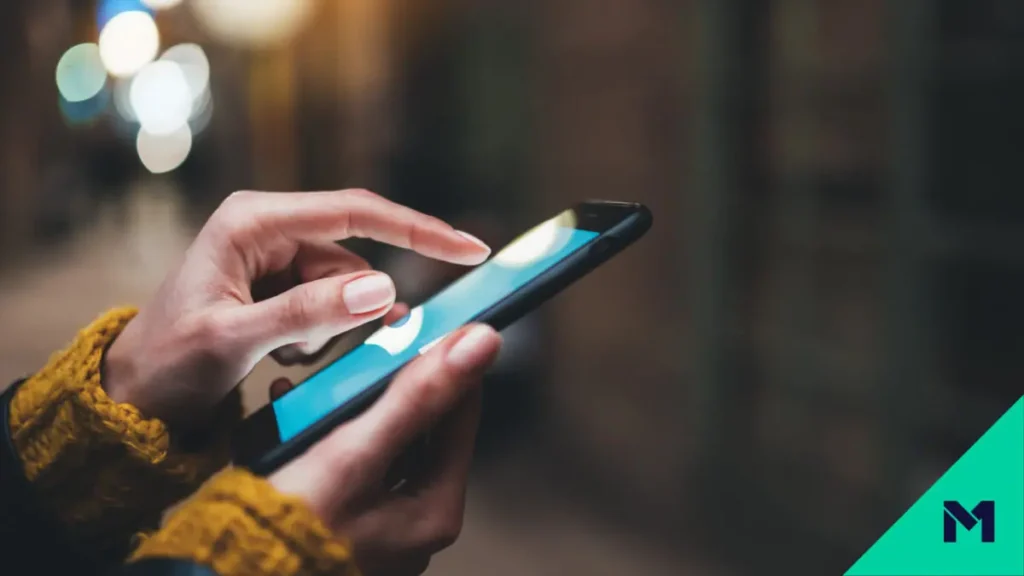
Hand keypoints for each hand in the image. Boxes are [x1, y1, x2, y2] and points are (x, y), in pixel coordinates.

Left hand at [102, 189, 490, 430]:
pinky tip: (283, 358)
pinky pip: (332, 306)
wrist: (135, 396)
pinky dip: (321, 337)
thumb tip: (383, 289)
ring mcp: (277, 258)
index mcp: (253, 221)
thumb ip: (306, 313)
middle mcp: (270, 229)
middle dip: (355, 309)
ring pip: (348, 289)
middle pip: (355, 260)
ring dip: (331, 331)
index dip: (418, 230)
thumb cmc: (168, 363)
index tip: (470, 249)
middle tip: (333, 351)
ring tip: (283, 360)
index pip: (355, 213)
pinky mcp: (282, 286)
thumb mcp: (232, 341)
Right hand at [270, 323, 501, 575]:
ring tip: (326, 371)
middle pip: (419, 424)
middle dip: (390, 380)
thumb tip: (480, 346)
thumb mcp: (356, 453)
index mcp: (434, 510)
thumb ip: (416, 397)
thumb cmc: (288, 529)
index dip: (446, 360)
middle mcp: (414, 521)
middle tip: (371, 342)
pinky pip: (346, 459)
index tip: (428, 322)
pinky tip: (294, 405)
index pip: (460, 412)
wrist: (224, 574)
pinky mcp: (342, 519)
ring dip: (353, 401)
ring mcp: (380, 524)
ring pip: (379, 438)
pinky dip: (326, 430)